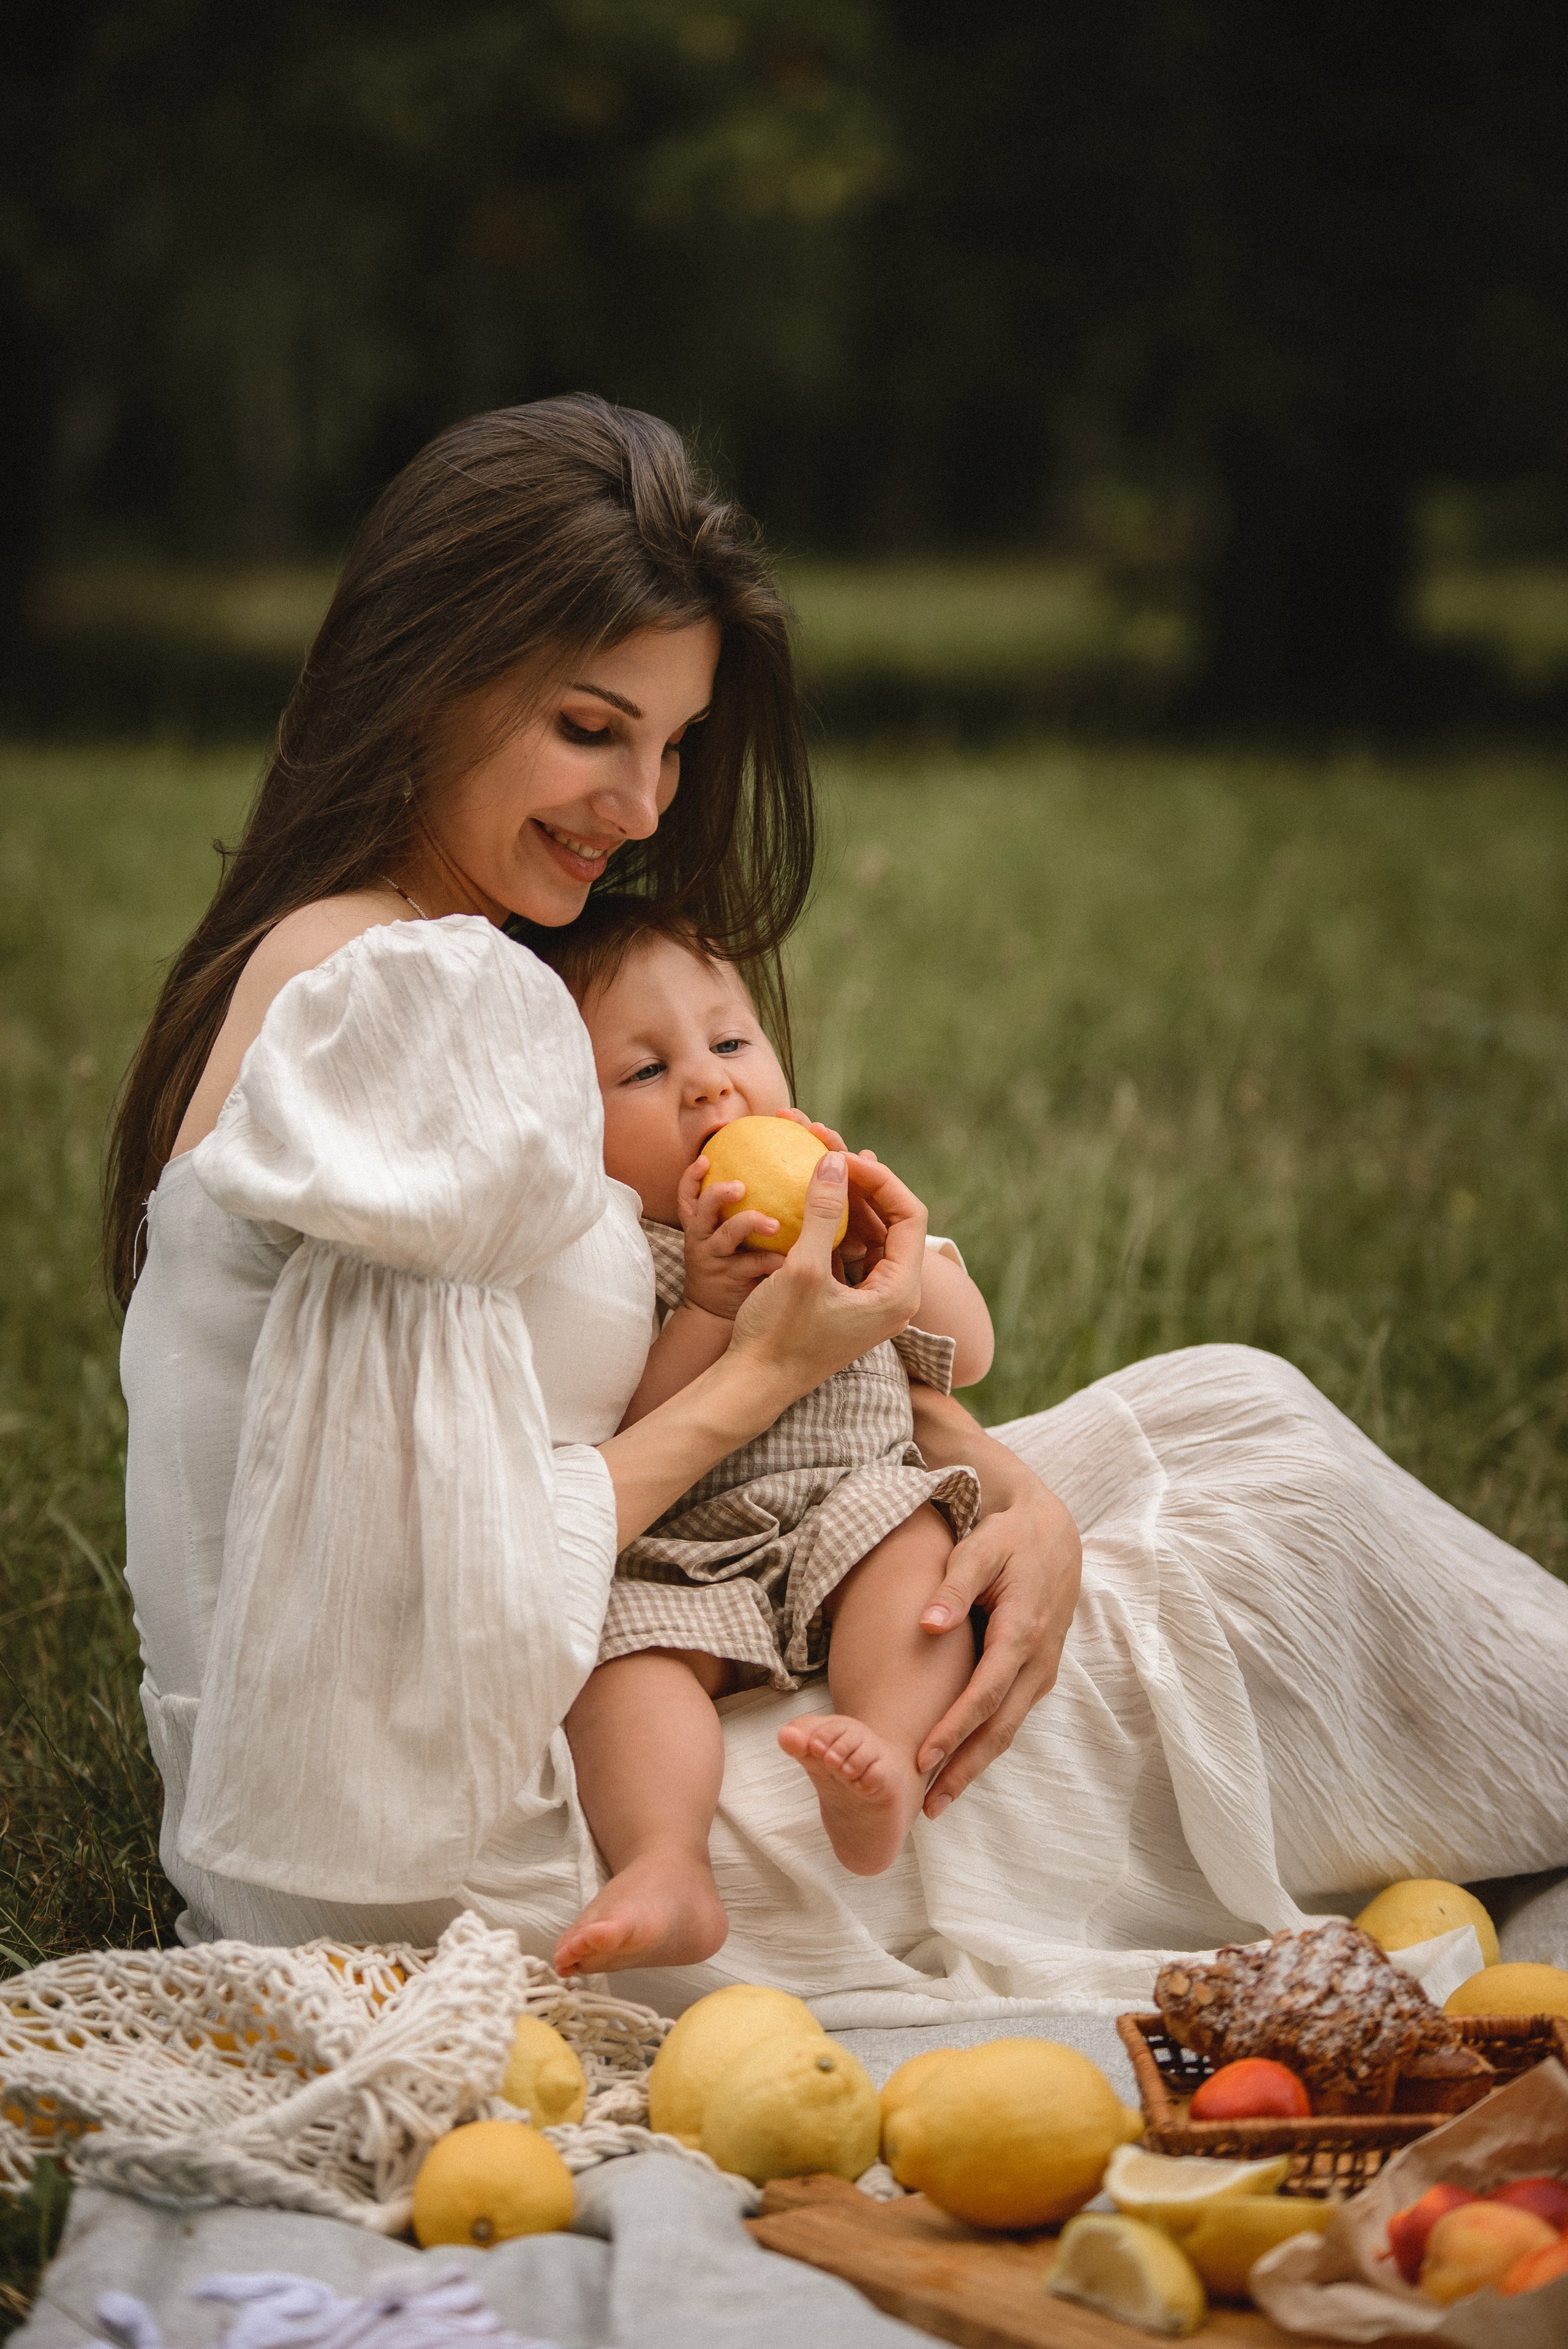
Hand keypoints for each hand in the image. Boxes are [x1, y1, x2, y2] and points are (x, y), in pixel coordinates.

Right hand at [675, 1154, 780, 1319]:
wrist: (717, 1317)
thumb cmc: (732, 1268)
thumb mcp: (730, 1239)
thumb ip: (741, 1214)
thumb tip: (780, 1180)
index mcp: (700, 1226)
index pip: (688, 1196)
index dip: (692, 1175)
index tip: (706, 1157)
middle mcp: (702, 1239)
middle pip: (701, 1208)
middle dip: (719, 1192)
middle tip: (741, 1185)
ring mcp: (714, 1259)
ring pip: (727, 1235)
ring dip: (750, 1222)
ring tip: (773, 1222)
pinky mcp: (728, 1279)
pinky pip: (753, 1264)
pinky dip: (773, 1258)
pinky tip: (790, 1256)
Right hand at [728, 1147, 926, 1398]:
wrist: (756, 1383)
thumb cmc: (779, 1334)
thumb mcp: (803, 1269)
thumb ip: (824, 1213)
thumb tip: (836, 1160)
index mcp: (898, 1291)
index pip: (909, 1215)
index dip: (880, 1178)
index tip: (842, 1156)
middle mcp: (895, 1294)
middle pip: (894, 1221)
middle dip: (865, 1183)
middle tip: (831, 1150)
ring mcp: (873, 1298)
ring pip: (873, 1234)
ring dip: (850, 1200)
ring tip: (822, 1165)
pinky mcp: (851, 1300)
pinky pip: (853, 1250)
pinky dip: (837, 1223)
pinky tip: (813, 1200)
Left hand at [906, 1406, 1082, 1812]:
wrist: (1053, 1530)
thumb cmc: (1009, 1537)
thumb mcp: (981, 1549)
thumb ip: (953, 1586)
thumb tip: (927, 1626)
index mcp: (1022, 1631)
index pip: (984, 1694)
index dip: (953, 1731)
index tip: (921, 1759)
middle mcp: (1037, 1660)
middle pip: (1000, 1728)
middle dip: (964, 1769)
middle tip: (928, 1807)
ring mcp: (1041, 1669)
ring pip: (1008, 1728)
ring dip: (975, 1765)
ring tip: (940, 1799)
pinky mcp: (1037, 1671)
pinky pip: (1011, 1715)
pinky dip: (986, 1743)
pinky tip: (961, 1763)